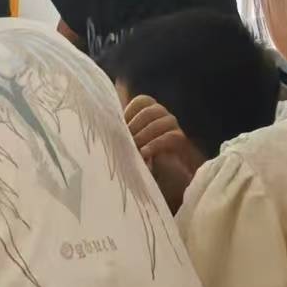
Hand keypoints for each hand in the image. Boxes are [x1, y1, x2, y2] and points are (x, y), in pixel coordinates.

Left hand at [123, 93, 200, 211]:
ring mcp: (175, 130)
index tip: (120, 124)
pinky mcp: (183, 145)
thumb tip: (103, 118)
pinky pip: (172, 137)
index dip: (131, 110)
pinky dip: (155, 144)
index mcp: (150, 114)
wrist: (164, 186)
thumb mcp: (127, 146)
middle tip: (126, 139)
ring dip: (145, 133)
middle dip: (136, 123)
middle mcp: (164, 118)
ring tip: (135, 148)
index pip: (143, 101)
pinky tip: (144, 154)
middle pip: (152, 108)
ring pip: (163, 120)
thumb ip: (120, 131)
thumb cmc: (142, 164)